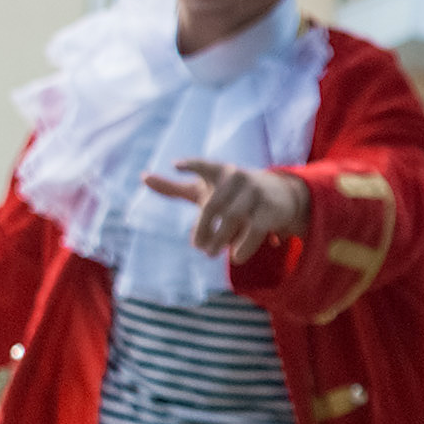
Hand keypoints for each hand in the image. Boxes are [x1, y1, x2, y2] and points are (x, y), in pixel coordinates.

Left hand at [147, 159, 305, 258]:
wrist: (281, 196)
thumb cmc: (230, 194)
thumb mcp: (203, 189)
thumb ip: (173, 187)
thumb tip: (142, 177)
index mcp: (219, 170)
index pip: (204, 166)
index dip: (191, 165)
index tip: (175, 166)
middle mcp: (238, 177)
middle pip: (213, 207)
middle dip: (203, 229)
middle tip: (199, 248)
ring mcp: (256, 192)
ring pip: (232, 220)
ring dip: (219, 240)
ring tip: (211, 252)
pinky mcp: (270, 210)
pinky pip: (254, 231)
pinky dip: (242, 247)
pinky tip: (235, 258)